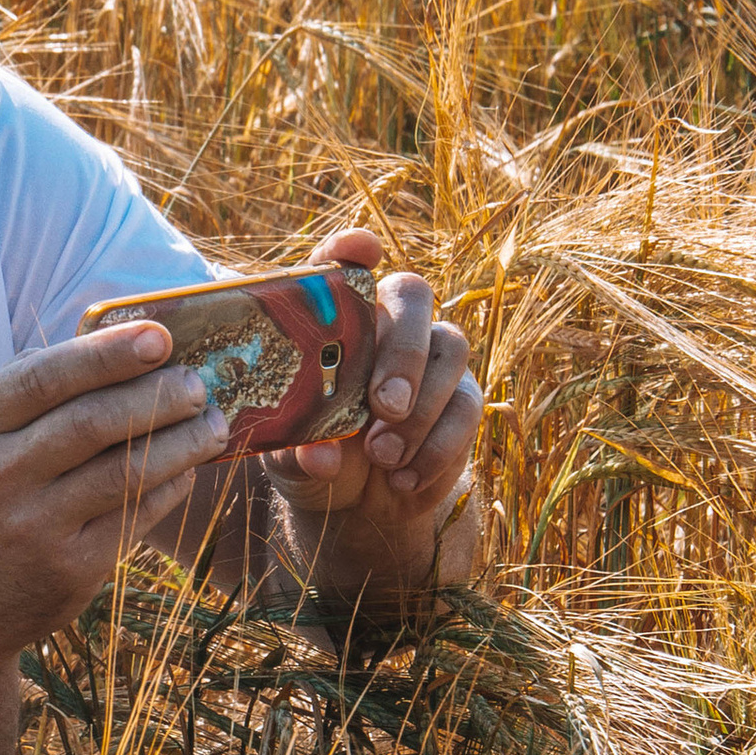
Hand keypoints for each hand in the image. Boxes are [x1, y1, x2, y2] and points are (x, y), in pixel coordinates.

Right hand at [0, 318, 232, 669]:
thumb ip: (13, 391)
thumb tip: (97, 343)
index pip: (45, 377)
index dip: (107, 353)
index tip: (159, 337)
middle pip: (93, 420)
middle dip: (158, 394)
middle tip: (195, 382)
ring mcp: (33, 526)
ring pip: (126, 469)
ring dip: (181, 440)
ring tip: (209, 423)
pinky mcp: (70, 567)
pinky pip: (137, 513)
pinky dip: (171, 485)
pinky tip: (186, 468)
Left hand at [269, 224, 482, 589]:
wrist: (359, 505)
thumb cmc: (314, 457)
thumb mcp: (290, 457)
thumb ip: (298, 450)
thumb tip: (320, 455)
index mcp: (334, 320)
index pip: (342, 264)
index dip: (351, 250)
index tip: (361, 249)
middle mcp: (387, 324)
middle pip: (413, 294)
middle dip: (403, 350)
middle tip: (384, 407)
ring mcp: (431, 356)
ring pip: (449, 348)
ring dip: (419, 409)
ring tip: (382, 458)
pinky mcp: (462, 397)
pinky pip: (465, 407)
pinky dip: (436, 448)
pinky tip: (404, 480)